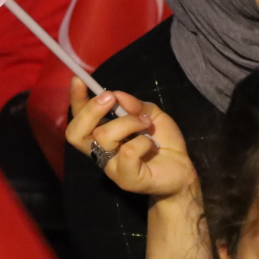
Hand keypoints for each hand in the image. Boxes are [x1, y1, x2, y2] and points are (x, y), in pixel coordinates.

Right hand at [67, 79, 196, 202]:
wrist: (183, 170)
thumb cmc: (163, 142)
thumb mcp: (151, 115)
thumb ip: (134, 105)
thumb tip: (117, 94)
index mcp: (102, 136)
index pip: (79, 119)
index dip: (76, 100)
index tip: (79, 80)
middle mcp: (100, 152)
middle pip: (76, 132)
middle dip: (91, 110)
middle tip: (111, 99)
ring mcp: (111, 167)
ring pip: (103, 137)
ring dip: (128, 122)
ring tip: (145, 122)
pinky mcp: (126, 178)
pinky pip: (127, 152)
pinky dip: (142, 142)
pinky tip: (151, 146)